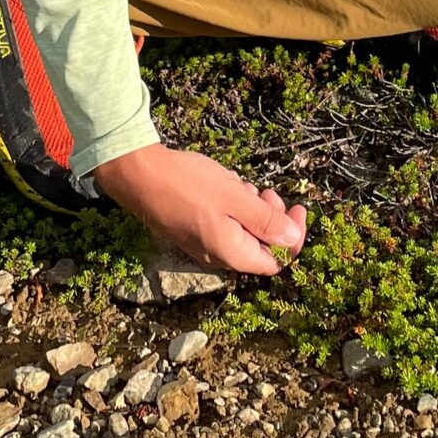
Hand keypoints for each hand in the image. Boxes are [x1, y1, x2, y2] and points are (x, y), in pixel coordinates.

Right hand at [92, 144, 309, 275]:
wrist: (138, 176)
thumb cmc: (187, 185)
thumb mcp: (235, 198)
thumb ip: (266, 222)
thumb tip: (294, 241)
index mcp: (232, 253)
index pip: (277, 261)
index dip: (294, 238)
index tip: (298, 208)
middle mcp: (218, 257)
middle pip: (260, 247)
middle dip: (272, 218)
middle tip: (267, 191)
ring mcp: (203, 245)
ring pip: (242, 233)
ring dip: (251, 210)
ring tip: (243, 185)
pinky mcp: (192, 232)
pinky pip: (224, 226)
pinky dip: (233, 208)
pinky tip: (225, 187)